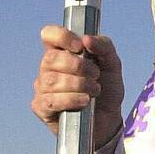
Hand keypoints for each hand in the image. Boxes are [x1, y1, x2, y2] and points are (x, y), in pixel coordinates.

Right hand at [31, 25, 124, 140]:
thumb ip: (104, 46)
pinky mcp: (42, 108)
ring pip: (51, 80)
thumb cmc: (106, 88)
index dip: (62, 37)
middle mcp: (48, 68)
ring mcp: (43, 88)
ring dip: (78, 84)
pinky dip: (71, 99)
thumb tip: (86, 39)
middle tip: (95, 75)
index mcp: (62, 51)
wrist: (109, 119)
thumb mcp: (112, 64)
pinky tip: (84, 101)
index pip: (49, 34)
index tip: (80, 47)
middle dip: (78, 66)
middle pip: (51, 58)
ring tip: (94, 91)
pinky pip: (51, 100)